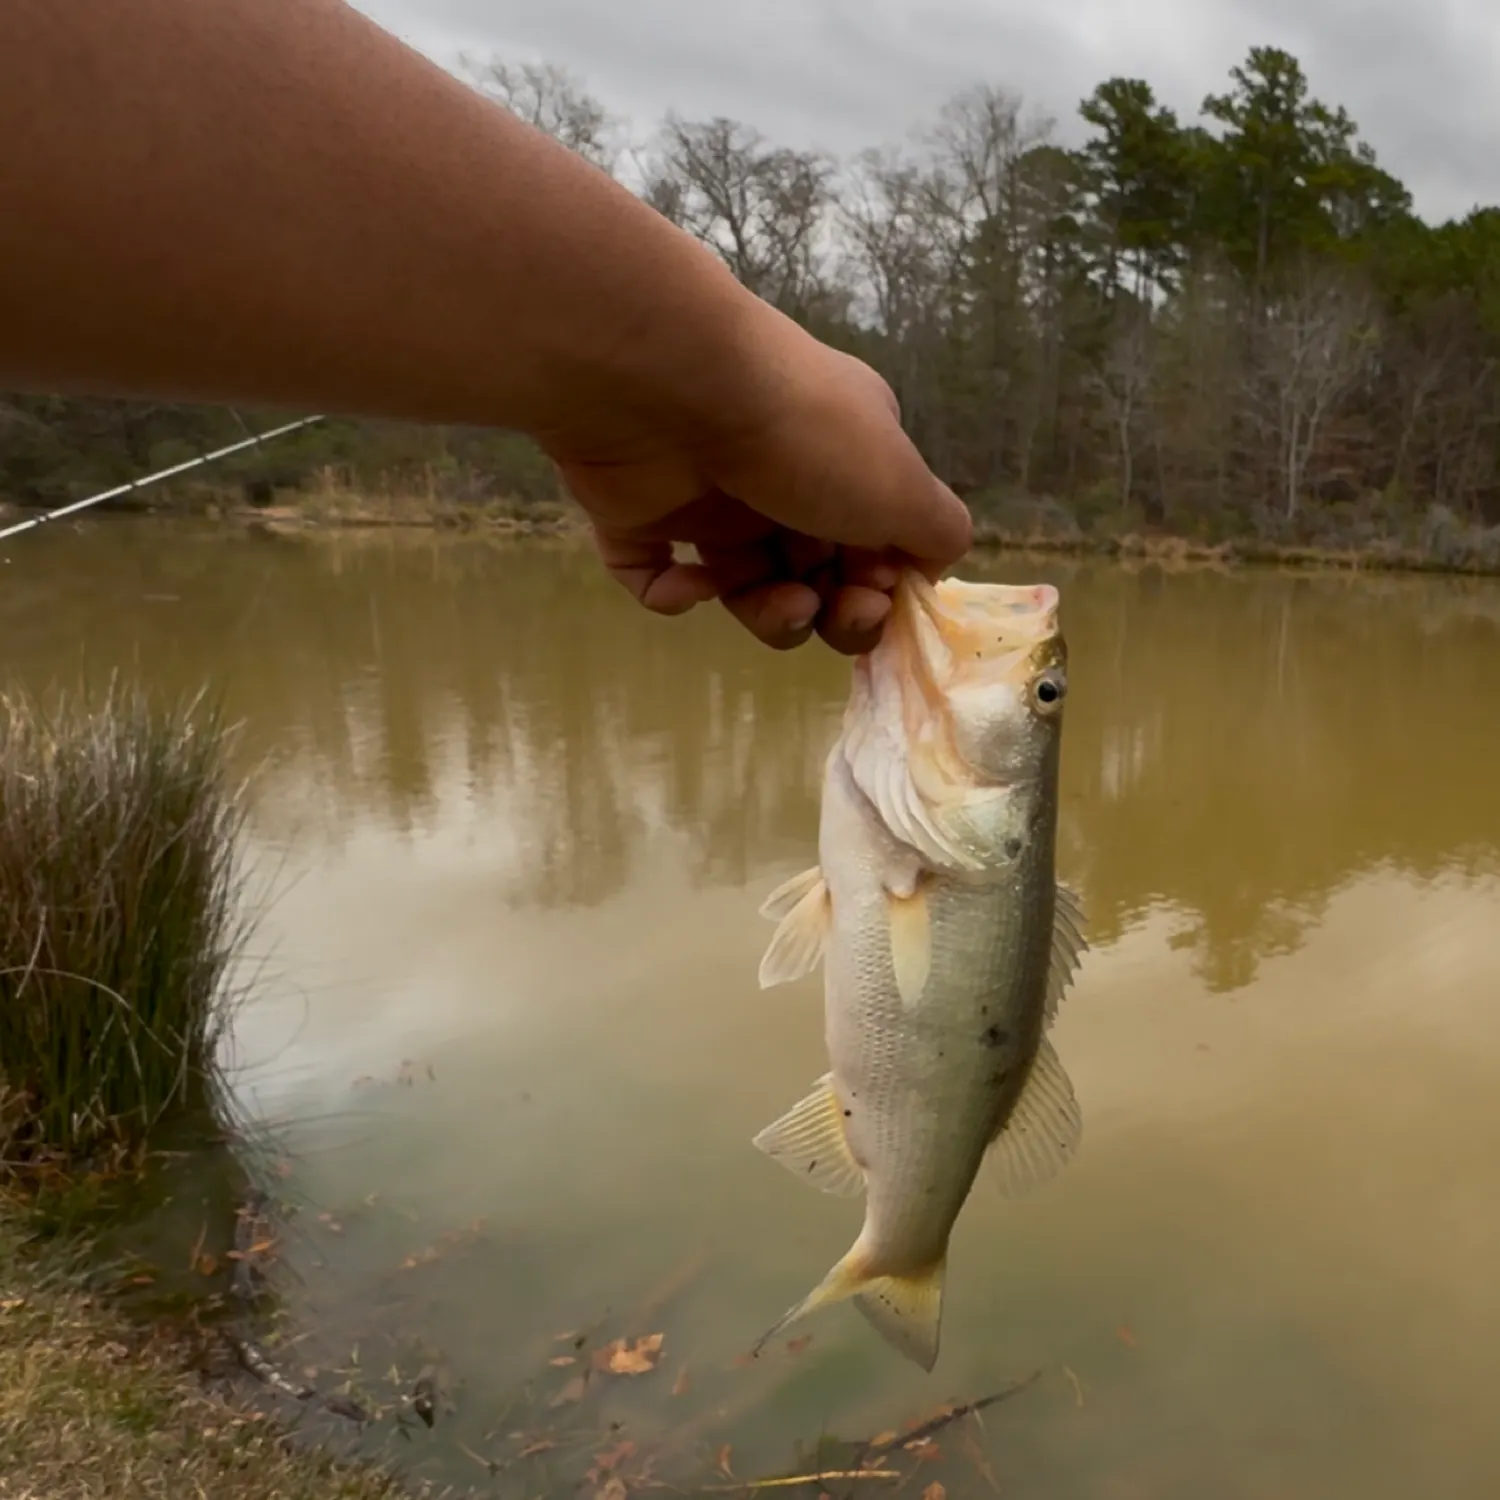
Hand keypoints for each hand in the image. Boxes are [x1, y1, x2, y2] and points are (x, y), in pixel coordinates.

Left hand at [552, 327, 972, 654]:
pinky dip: (676, 595)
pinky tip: (692, 583)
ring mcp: (707, 494)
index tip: (880, 597)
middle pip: (816, 575)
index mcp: (847, 454)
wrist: (670, 383)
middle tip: (832, 612)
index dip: (882, 586)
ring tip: (776, 604)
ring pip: (746, 588)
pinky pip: (658, 578)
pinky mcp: (638, 513)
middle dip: (833, 612)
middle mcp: (781, 472)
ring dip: (770, 615)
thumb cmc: (803, 435)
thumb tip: (931, 567)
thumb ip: (937, 532)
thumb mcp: (903, 484)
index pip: (875, 540)